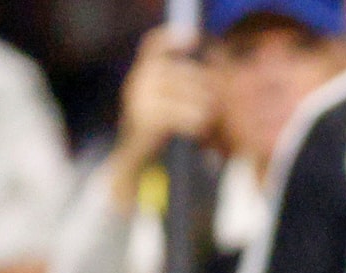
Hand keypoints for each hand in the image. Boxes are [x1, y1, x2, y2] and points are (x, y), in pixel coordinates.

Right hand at [113, 27, 214, 182]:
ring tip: (208, 117)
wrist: (132, 162)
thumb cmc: (154, 131)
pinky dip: (195, 122)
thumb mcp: (160, 102)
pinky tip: (199, 129)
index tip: (193, 38)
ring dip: (203, 106)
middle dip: (203, 86)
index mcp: (140, 74)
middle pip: (181, 71)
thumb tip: (209, 77)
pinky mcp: (148, 120)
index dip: (170, 38)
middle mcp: (137, 82)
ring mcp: (141, 100)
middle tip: (213, 103)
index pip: (152, 45)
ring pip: (186, 92)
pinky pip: (182, 114)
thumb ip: (175, 85)